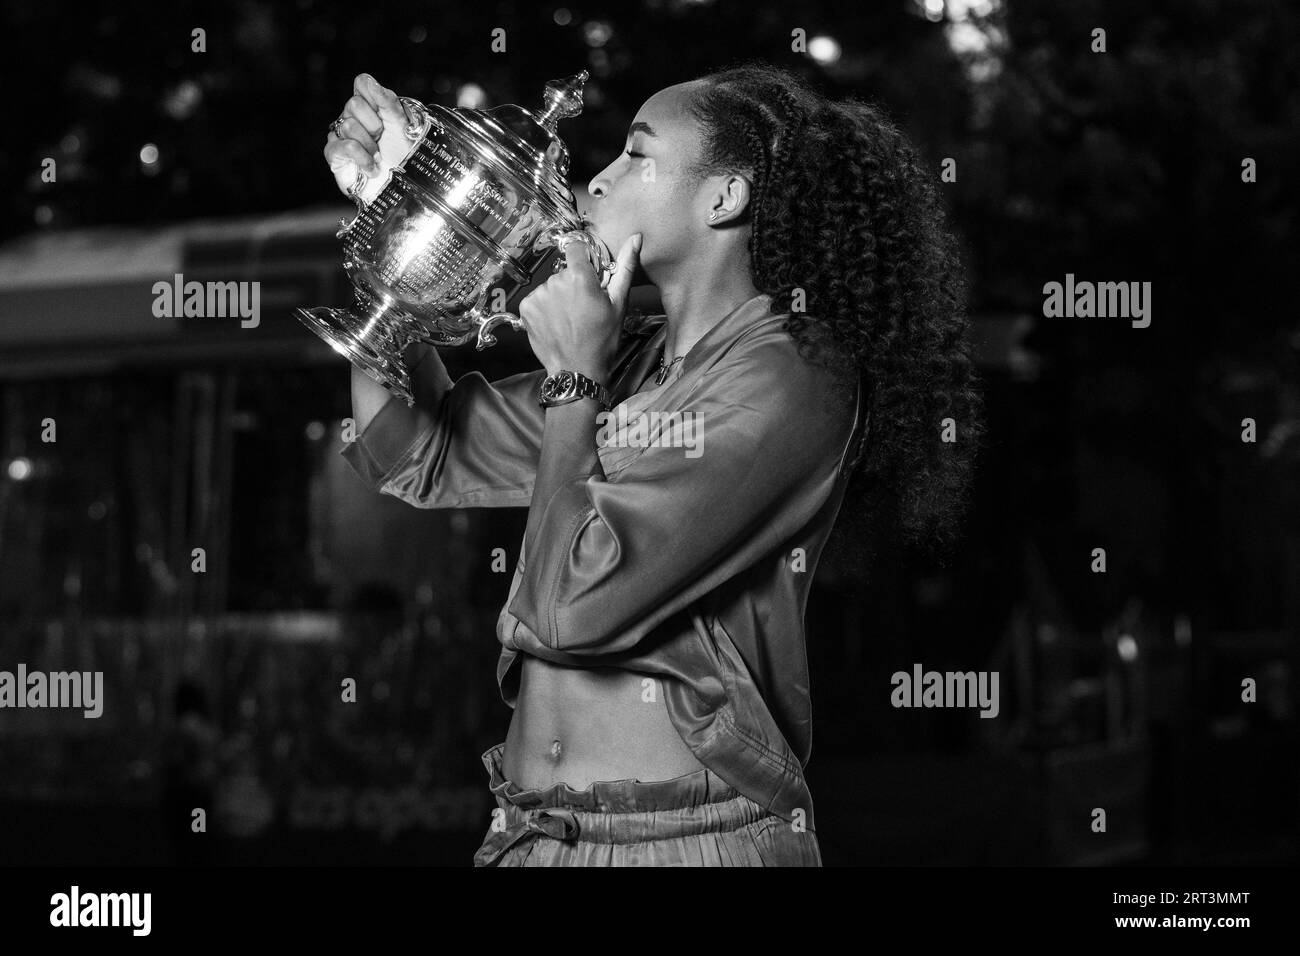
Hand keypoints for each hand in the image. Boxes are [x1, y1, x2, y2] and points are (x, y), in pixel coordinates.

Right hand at [323, 74, 414, 198]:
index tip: (387, 116)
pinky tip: (371, 169)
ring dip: (370, 146)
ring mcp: (340, 135)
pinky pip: (345, 146)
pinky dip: (363, 159)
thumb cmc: (402, 156)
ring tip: (378, 157)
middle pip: (353, 103)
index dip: (375, 97)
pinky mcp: (334, 154)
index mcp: (369, 106)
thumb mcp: (402, 125)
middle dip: (375, 125)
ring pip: (348, 125)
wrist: (401, 187)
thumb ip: (387, 100)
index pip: (362, 83)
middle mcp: (352, 117)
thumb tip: (368, 81)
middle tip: (382, 140)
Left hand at [518, 233, 641, 381]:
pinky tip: (556, 323)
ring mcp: (538, 295)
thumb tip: (635, 238)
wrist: (578, 371)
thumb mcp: (619, 303)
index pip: (576, 247)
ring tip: (569, 319)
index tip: (588, 274)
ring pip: (551, 286)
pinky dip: (544, 309)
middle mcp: (555, 282)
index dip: (583, 259)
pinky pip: (537, 299)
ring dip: (558, 298)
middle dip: (573, 284)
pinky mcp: (526, 308)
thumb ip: (625, 267)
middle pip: (564, 271)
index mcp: (580, 277)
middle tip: (583, 308)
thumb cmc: (602, 340)